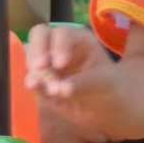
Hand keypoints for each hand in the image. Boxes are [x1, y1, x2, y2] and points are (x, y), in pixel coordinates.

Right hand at [26, 23, 117, 140]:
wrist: (108, 108)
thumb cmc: (111, 87)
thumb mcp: (104, 82)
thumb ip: (84, 83)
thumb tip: (61, 89)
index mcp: (78, 39)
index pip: (61, 34)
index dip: (58, 46)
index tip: (61, 64)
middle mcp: (59, 47)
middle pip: (39, 36)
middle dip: (37, 50)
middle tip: (40, 66)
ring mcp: (48, 64)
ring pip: (32, 59)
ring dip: (37, 72)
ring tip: (50, 89)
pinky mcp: (42, 82)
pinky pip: (32, 78)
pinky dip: (32, 82)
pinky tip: (34, 86)